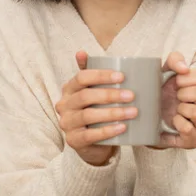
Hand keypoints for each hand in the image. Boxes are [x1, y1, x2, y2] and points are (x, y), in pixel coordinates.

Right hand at [55, 51, 137, 165]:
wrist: (92, 143)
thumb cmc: (95, 110)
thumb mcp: (92, 91)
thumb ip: (90, 72)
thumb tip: (81, 52)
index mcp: (69, 89)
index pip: (81, 77)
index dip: (101, 75)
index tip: (122, 76)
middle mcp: (64, 105)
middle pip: (86, 96)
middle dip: (110, 94)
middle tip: (131, 95)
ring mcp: (67, 124)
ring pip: (88, 115)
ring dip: (112, 113)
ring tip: (132, 112)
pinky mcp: (73, 141)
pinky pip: (90, 135)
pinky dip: (108, 131)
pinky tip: (122, 127)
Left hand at [155, 52, 195, 148]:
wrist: (149, 116)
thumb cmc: (163, 92)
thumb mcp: (166, 70)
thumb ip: (175, 60)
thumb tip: (184, 69)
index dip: (185, 79)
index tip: (176, 84)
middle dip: (182, 93)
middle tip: (176, 98)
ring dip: (181, 108)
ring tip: (176, 110)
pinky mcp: (194, 141)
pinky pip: (189, 130)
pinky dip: (178, 123)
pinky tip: (173, 121)